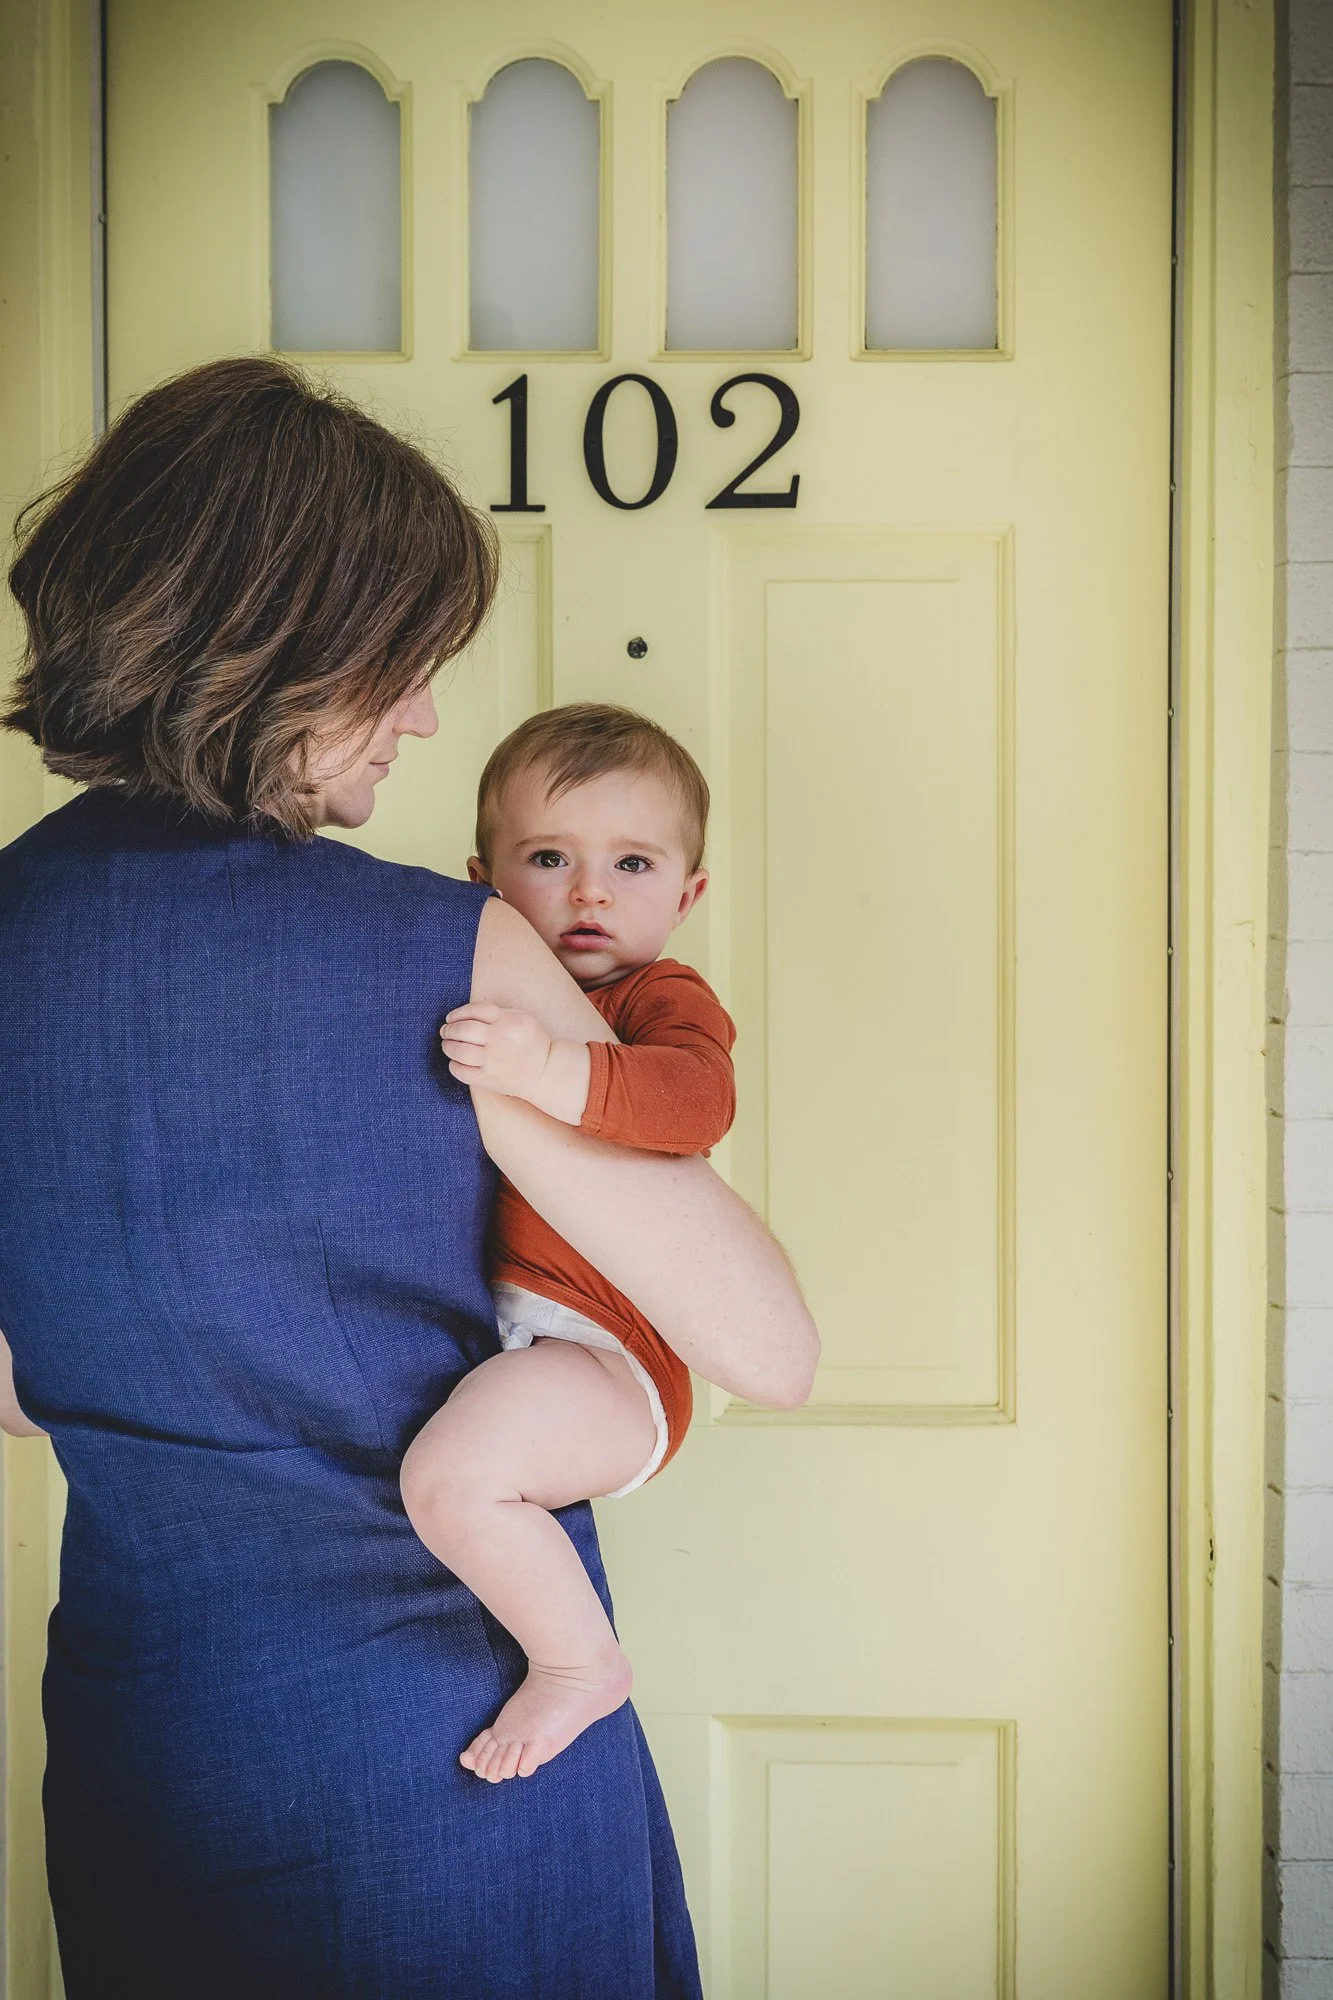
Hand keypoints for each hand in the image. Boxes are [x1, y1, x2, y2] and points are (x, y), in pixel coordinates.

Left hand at [441, 1005, 592, 1122]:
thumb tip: (465, 1014)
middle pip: (463, 1030)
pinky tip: (455, 1062)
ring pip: (459, 1051)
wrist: (545, 1071)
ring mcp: (493, 1061)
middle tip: (445, 1031)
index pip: (474, 1011)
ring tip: (447, 1045)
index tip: (451, 1018)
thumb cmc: (532, 1042)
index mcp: (508, 1021)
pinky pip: (462, 1072)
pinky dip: (453, 1066)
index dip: (458, 1013)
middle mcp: (499, 1040)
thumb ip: (497, 1013)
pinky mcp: (489, 1079)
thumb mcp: (522, 1018)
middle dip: (449, 1029)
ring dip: (448, 1046)